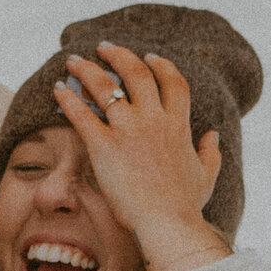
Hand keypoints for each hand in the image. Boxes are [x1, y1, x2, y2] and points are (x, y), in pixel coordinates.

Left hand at [55, 42, 227, 270]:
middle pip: (136, 73)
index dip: (161, 65)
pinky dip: (67, 97)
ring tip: (73, 61)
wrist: (165, 223)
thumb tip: (212, 135)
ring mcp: (128, 130)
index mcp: (178, 124)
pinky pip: (81, 113)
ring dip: (87, 69)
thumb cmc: (184, 205)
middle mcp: (153, 119)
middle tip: (103, 48)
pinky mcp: (103, 145)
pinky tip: (57, 88)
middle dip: (118, 55)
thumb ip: (210, 152)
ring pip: (105, 85)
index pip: (172, 81)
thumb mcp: (205, 175)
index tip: (149, 57)